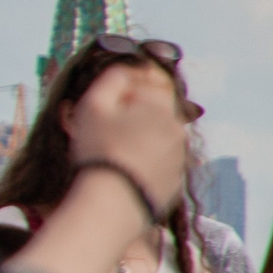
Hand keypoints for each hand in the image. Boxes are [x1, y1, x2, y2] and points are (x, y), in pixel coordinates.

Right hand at [65, 66, 190, 218]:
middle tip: (106, 122)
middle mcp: (176, 129)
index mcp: (160, 107)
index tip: (114, 90)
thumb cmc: (100, 150)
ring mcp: (178, 157)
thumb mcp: (93, 105)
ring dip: (140, 135)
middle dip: (136, 110)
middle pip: (157, 109)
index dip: (134, 80)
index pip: (156, 80)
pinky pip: (160, 160)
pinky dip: (145, 159)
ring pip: (159, 135)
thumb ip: (112, 78)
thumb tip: (127, 69)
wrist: (113, 203)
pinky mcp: (175, 180)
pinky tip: (123, 168)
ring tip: (112, 148)